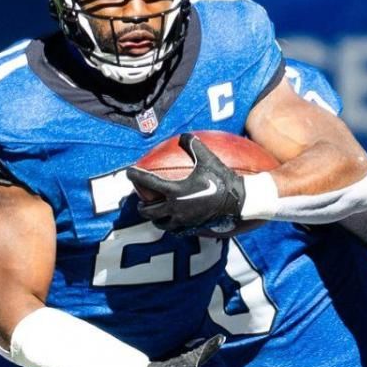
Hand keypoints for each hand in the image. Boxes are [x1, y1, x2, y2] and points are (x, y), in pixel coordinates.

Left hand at [126, 135, 246, 234]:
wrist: (238, 201)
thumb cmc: (222, 179)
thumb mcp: (208, 159)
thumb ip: (193, 145)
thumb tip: (184, 135)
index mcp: (175, 191)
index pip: (148, 182)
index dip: (135, 176)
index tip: (129, 172)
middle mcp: (175, 208)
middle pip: (149, 211)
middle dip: (141, 206)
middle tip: (141, 200)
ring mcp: (183, 221)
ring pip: (160, 224)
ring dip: (154, 219)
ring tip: (155, 213)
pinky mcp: (192, 228)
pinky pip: (176, 230)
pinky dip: (171, 226)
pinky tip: (173, 221)